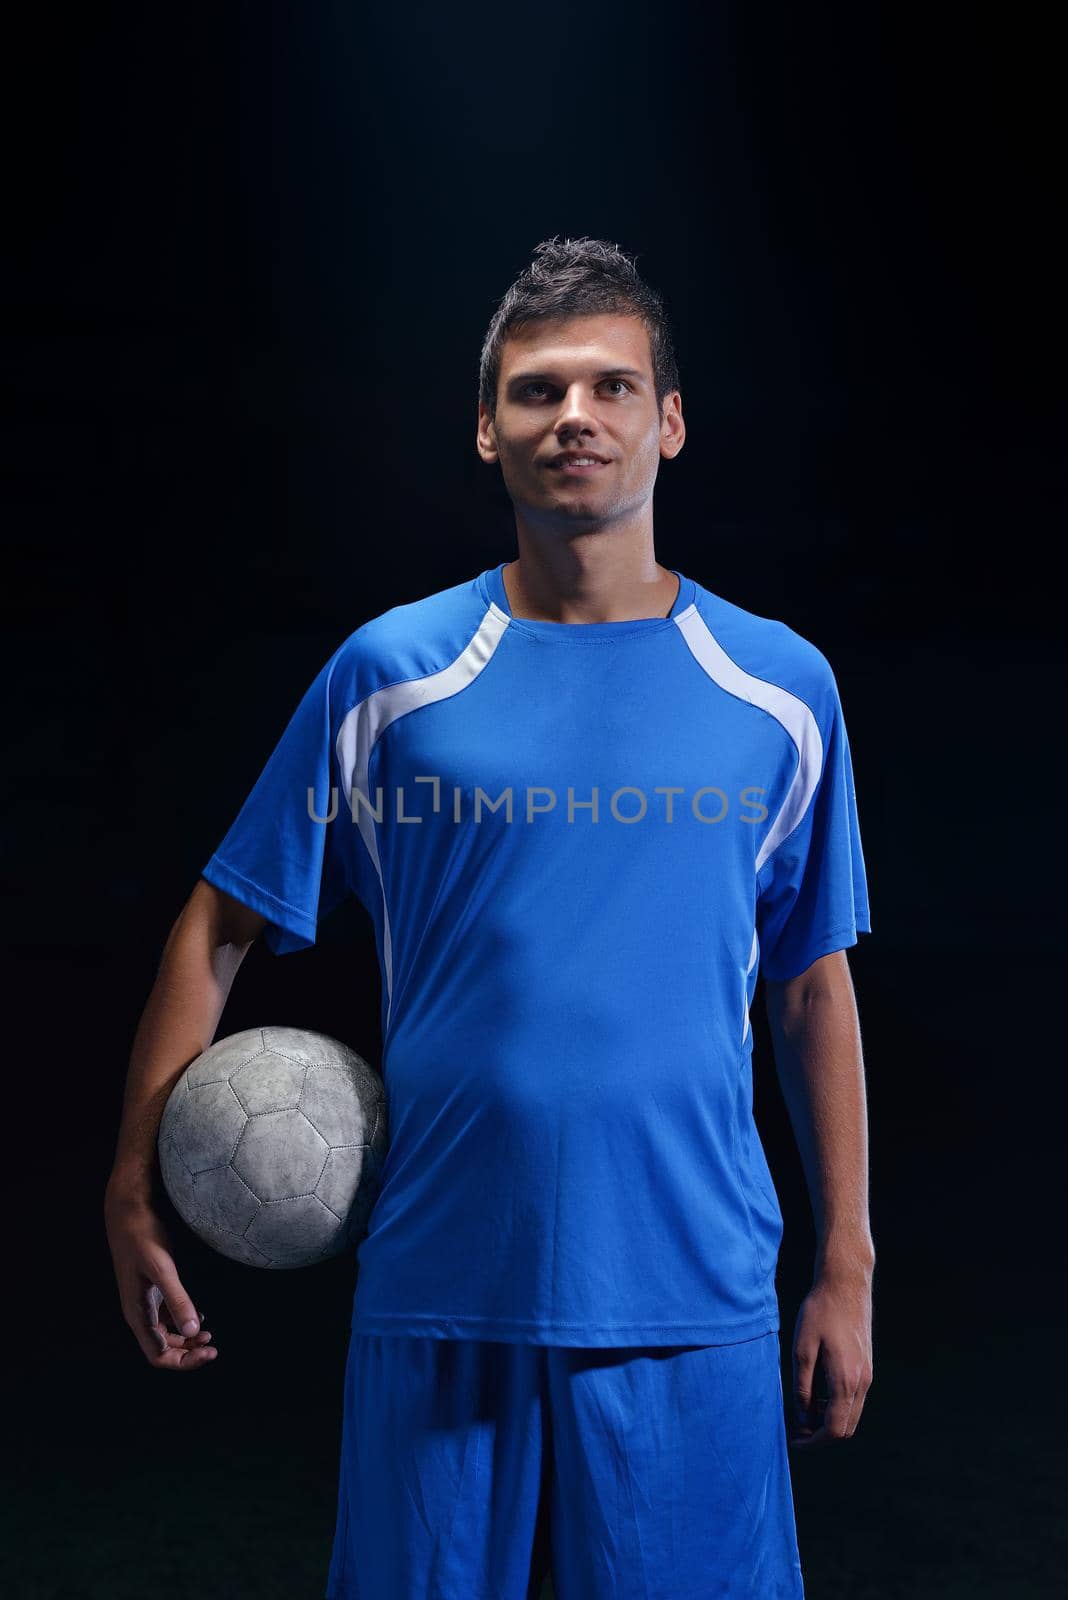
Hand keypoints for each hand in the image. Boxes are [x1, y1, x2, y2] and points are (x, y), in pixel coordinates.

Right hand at [104, 1188, 218, 1370]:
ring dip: (186, 1339)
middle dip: (187, 1353)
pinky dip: (182, 1321)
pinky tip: (199, 1316)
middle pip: (162, 1349)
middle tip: (213, 1347)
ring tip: (208, 1336)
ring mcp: (144, 1302)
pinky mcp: (150, 1289)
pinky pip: (165, 1317)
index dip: (184, 1361)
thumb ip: (177, 1299)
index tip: (209, 1352)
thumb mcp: (162, 1268)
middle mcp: (138, 1313)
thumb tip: (193, 1331)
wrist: (127, 1211)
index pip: (158, 1355)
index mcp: (137, 1314)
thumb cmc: (142, 1237)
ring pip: (165, 1334)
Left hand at [788, 1263, 872, 1447]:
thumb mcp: (802, 1349)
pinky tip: (817, 1393)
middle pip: (846, 1428)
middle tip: (796, 1428)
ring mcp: (867, 1375)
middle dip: (821, 1435)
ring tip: (803, 1410)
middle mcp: (862, 1382)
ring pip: (851, 1415)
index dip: (813, 1442)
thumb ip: (803, 1387)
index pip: (834, 1429)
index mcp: (846, 1381)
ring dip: (829, 1420)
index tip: (794, 1441)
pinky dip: (836, 1406)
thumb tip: (803, 1417)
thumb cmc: (820, 1312)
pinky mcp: (866, 1367)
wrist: (846, 1284)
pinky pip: (854, 1399)